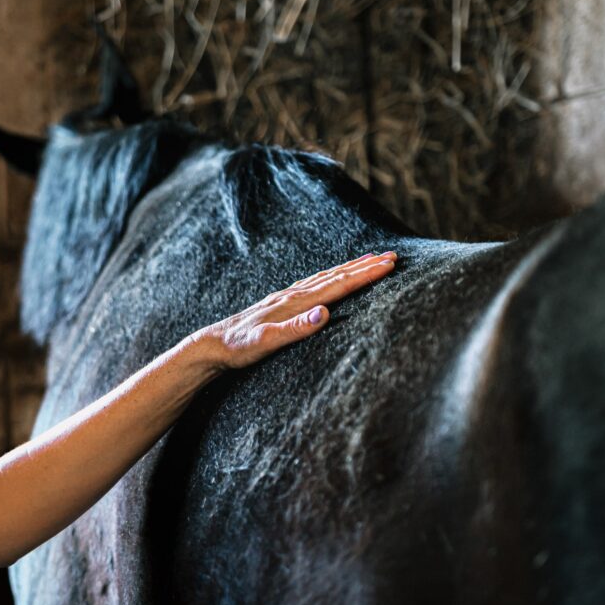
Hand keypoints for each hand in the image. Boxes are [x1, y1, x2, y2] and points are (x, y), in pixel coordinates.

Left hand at [190, 251, 397, 370]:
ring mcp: (286, 297)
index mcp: (295, 303)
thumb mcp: (265, 343)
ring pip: (325, 277)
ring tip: (369, 259)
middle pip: (336, 276)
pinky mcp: (281, 303)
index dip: (365, 275)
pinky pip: (313, 283)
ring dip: (349, 268)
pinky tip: (332, 277)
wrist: (213, 344)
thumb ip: (294, 329)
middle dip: (365, 266)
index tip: (389, 264)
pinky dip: (330, 276)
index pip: (338, 286)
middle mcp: (293, 295)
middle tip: (392, 257)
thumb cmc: (239, 347)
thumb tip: (323, 314)